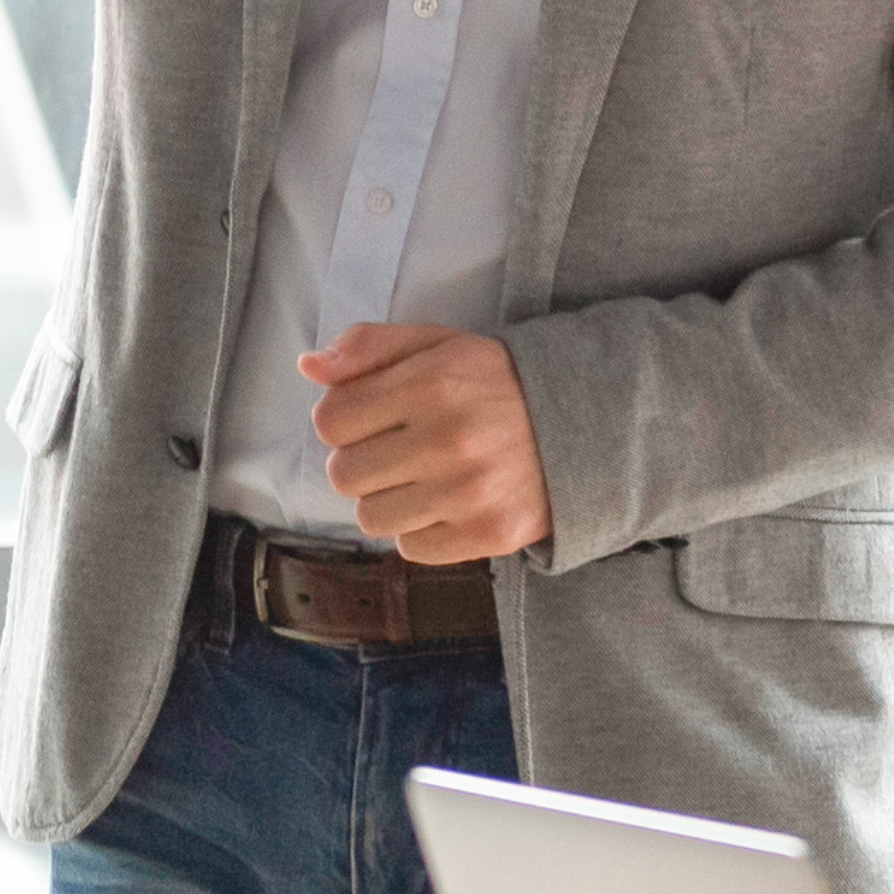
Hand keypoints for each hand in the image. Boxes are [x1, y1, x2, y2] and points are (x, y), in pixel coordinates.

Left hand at [299, 326, 549, 563]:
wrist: (585, 426)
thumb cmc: (495, 383)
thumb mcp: (437, 344)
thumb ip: (368, 347)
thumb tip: (308, 367)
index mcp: (431, 383)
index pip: (330, 420)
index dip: (342, 419)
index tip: (371, 417)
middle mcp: (450, 439)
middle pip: (343, 474)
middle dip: (361, 462)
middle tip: (399, 450)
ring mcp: (470, 492)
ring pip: (371, 518)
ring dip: (387, 500)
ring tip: (423, 477)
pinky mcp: (490, 534)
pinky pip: (411, 549)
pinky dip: (420, 531)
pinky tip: (447, 503)